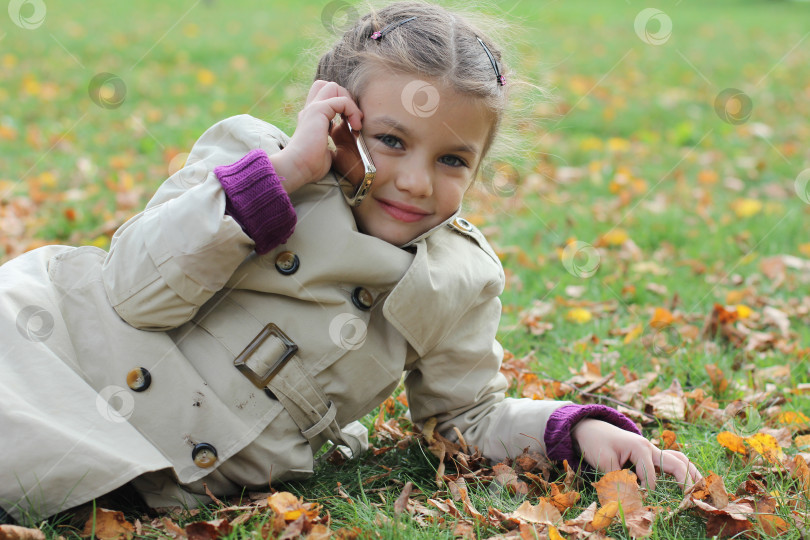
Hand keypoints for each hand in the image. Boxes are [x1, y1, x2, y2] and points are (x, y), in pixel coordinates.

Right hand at [270, 80, 363, 193]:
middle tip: (352, 120)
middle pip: (328, 86)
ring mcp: (313, 108)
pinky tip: (355, 127)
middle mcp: (310, 110)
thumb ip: (335, 140)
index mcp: (311, 119)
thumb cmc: (310, 166)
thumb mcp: (327, 151)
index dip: (342, 107)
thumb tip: (348, 139)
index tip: (351, 128)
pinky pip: (341, 100)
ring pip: (333, 86)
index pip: (326, 99)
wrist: (296, 168)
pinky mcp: (318, 110)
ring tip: (355, 123)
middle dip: (345, 97)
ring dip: (349, 102)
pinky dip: (352, 111)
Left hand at [572, 418, 701, 491]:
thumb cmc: (596, 442)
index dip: (647, 491)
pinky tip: (689, 484)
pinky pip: (672, 461)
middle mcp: (650, 447)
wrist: (589, 428)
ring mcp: (652, 450)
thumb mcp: (602, 461)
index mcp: (640, 447)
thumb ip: (616, 480)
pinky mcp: (650, 456)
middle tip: (694, 498)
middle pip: (677, 462)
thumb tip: (627, 501)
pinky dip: (683, 470)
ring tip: (702, 490)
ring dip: (691, 473)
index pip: (650, 475)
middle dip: (687, 480)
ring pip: (679, 459)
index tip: (643, 502)